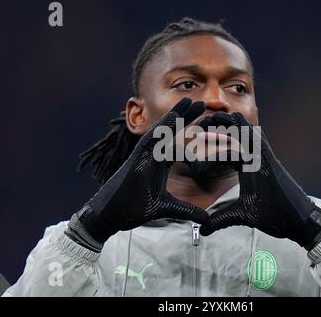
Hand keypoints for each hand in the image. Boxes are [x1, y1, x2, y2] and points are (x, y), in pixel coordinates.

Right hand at [67, 98, 208, 247]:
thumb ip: (186, 210)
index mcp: (159, 163)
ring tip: (190, 101)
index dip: (194, 137)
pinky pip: (151, 138)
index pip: (179, 145)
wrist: (111, 214)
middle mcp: (152, 155)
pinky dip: (162, 127)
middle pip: (171, 132)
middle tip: (201, 104)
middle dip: (186, 118)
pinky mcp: (136, 158)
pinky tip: (174, 116)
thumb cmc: (134, 209)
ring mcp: (143, 155)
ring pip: (162, 130)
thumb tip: (205, 219)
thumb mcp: (166, 208)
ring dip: (176, 115)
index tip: (210, 130)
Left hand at [199, 112, 320, 249]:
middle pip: (236, 137)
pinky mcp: (271, 161)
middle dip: (220, 128)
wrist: (298, 220)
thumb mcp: (241, 215)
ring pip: (245, 134)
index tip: (200, 135)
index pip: (229, 149)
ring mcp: (264, 158)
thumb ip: (221, 219)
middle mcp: (256, 159)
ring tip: (213, 116)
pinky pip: (257, 140)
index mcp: (248, 168)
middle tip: (203, 120)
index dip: (215, 142)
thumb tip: (204, 229)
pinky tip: (234, 119)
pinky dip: (245, 129)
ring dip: (229, 124)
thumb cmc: (274, 215)